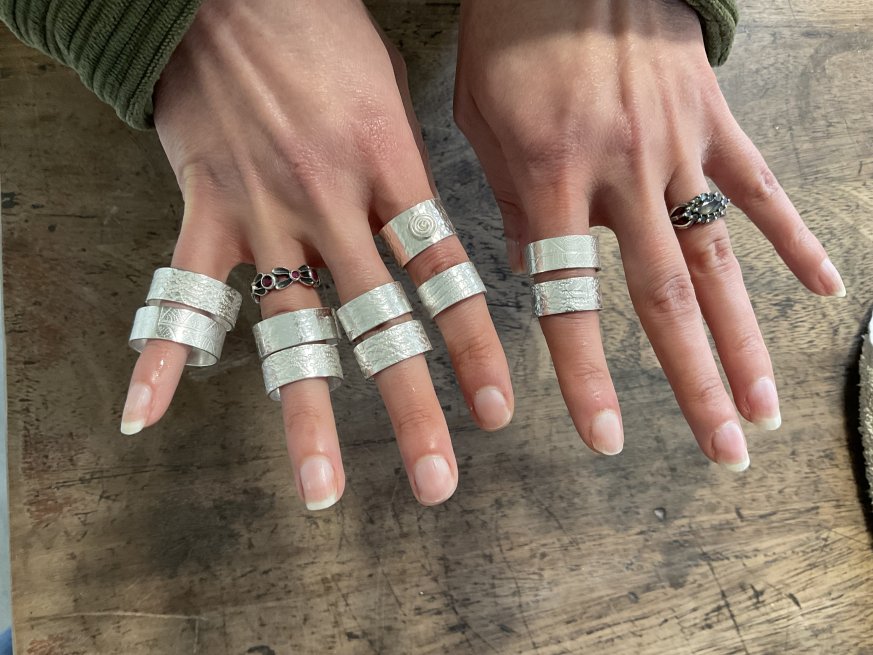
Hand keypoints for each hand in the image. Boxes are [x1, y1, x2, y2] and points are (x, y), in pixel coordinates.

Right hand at [121, 0, 513, 507]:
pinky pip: (184, 292)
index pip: (443, 276)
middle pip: (380, 323)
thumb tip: (429, 239)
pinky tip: (141, 415)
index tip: (495, 410)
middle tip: (437, 481)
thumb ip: (409, 175)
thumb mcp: (391, 93)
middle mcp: (333, 204)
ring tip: (321, 486)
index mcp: (391, 168)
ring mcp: (265, 213)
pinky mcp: (205, 207)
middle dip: (411, 407)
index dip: (472, 348)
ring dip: (305, 414)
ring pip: (291, 329)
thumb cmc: (323, 31)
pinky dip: (160, 354)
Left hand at [454, 0, 843, 467]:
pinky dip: (793, 239)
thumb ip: (508, 208)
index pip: (571, 299)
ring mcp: (678, 147)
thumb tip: (524, 276)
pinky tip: (823, 289)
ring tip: (766, 404)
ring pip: (719, 260)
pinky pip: (761, 188)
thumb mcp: (481, 126)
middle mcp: (624, 173)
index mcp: (552, 178)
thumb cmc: (509, 40)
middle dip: (696, 383)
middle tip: (726, 449)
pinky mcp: (713, 120)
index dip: (587, 376)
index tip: (608, 439)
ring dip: (745, 338)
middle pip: (667, 299)